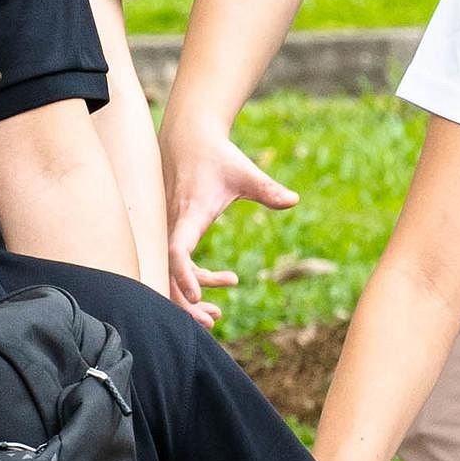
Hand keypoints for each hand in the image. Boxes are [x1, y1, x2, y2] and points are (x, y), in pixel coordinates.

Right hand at [161, 120, 298, 326]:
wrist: (189, 139)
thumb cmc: (217, 156)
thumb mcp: (245, 172)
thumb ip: (267, 189)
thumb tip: (293, 200)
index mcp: (188, 214)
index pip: (177, 250)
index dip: (183, 274)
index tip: (198, 295)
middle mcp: (173, 226)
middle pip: (166, 273)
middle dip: (183, 302)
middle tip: (211, 321)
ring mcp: (169, 231)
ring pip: (168, 274)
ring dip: (187, 299)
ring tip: (216, 316)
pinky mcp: (173, 232)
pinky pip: (177, 264)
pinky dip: (195, 279)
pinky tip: (230, 280)